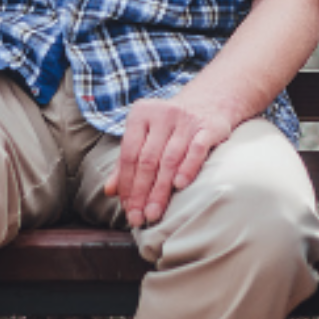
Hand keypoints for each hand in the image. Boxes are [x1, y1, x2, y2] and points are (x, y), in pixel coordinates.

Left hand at [104, 93, 236, 228]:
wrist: (209, 101)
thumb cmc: (170, 125)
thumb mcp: (145, 135)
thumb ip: (127, 162)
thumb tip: (109, 191)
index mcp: (141, 114)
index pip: (129, 154)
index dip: (126, 183)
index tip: (127, 207)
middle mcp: (162, 114)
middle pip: (148, 160)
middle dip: (142, 192)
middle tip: (139, 217)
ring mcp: (186, 119)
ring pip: (170, 159)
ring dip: (161, 189)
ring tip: (154, 212)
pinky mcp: (208, 127)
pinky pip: (197, 149)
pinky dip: (188, 168)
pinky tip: (179, 186)